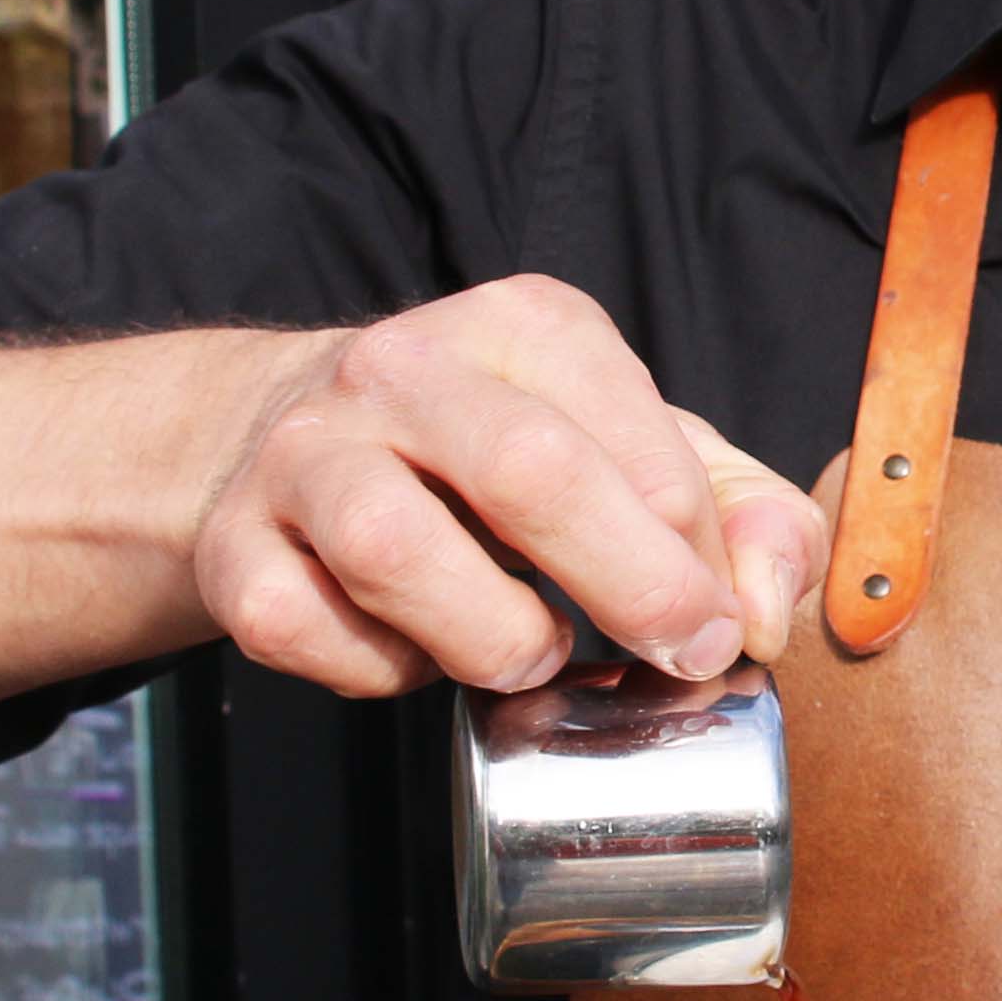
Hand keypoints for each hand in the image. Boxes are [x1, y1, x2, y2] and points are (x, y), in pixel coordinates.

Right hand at [190, 276, 825, 694]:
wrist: (281, 437)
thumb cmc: (493, 457)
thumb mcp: (636, 449)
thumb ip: (744, 516)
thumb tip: (766, 610)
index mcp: (523, 327)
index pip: (641, 440)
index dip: (697, 551)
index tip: (714, 618)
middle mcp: (403, 369)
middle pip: (530, 471)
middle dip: (630, 586)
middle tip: (674, 655)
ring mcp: (304, 453)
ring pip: (396, 552)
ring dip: (491, 637)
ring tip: (527, 651)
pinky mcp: (235, 547)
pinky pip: (309, 630)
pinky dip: (378, 673)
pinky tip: (413, 649)